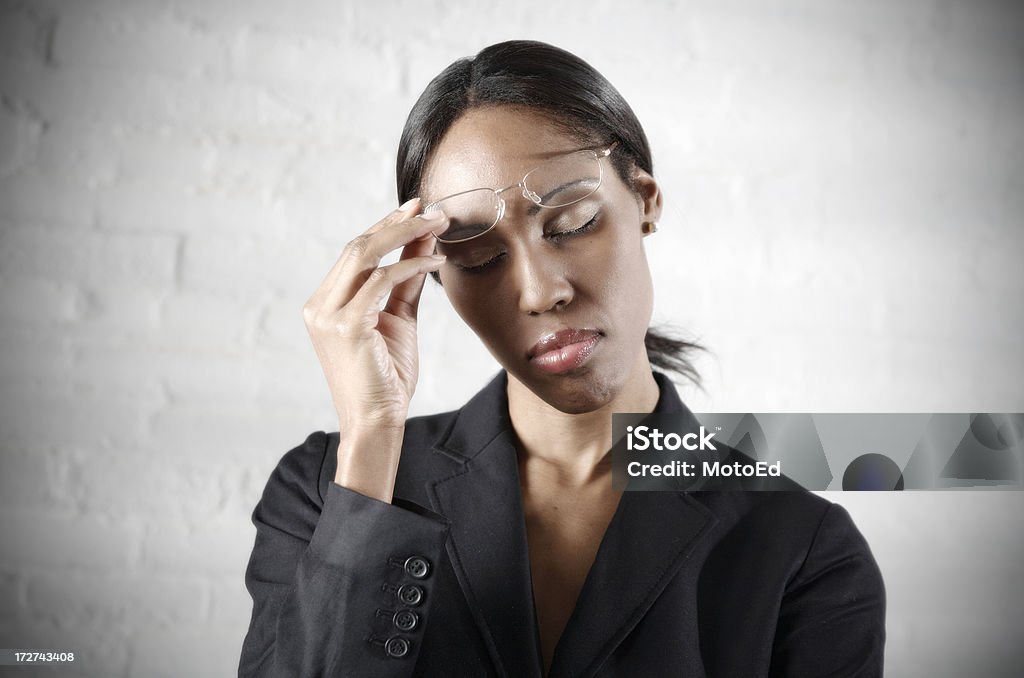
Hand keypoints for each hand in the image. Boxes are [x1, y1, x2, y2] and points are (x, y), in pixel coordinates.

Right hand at [302, 199, 447, 433]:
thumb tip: (422, 243)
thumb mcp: (398, 320)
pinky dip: (410, 267)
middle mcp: (319, 305)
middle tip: (430, 208)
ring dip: (405, 235)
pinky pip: (380, 281)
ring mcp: (327, 315)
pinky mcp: (345, 326)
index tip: (416, 209)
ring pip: (364, 255)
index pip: (356, 253)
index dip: (386, 227)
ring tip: (437, 225)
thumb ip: (405, 282)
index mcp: (325, 303)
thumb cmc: (386, 377)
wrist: (376, 421)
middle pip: (358, 247)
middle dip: (396, 223)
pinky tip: (435, 263)